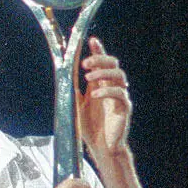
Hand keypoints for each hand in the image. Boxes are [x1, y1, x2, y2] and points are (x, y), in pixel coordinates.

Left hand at [76, 37, 131, 158]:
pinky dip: (106, 91)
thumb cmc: (89, 126)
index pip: (103, 62)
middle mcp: (112, 87)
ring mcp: (120, 97)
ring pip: (119, 76)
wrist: (99, 147)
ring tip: (87, 78)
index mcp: (101, 84)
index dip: (99, 50)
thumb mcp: (76, 103)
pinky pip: (120, 94)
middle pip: (114, 64)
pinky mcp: (124, 108)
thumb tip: (63, 71)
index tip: (91, 40)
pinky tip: (94, 95)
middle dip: (100, 59)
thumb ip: (73, 88)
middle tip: (85, 63)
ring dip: (102, 73)